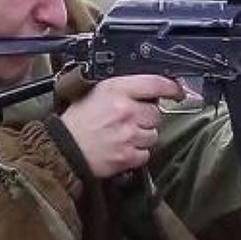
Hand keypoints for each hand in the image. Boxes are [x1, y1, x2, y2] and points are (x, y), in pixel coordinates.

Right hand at [59, 75, 185, 177]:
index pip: (155, 83)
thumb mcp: (96, 92)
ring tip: (123, 135)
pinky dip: (137, 153)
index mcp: (116, 90)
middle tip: (130, 120)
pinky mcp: (128, 156)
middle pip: (156, 113)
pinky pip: (146, 153)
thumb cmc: (78, 121)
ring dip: (143, 136)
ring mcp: (128, 135)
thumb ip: (122, 88)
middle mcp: (125, 111)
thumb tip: (148, 89)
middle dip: (147, 117)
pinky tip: (122, 148)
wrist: (63, 149)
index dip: (171, 87)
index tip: (176, 91)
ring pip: (153, 135)